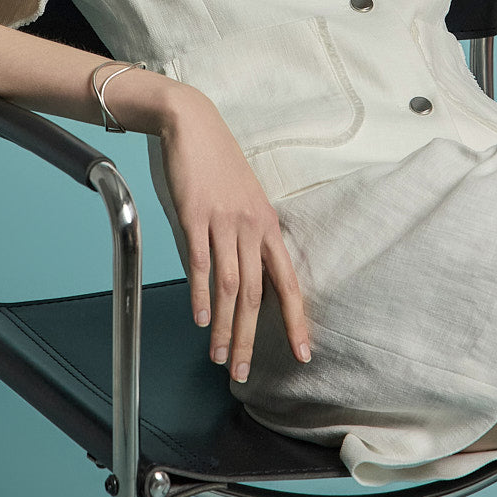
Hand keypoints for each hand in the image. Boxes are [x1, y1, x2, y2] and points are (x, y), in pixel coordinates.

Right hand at [158, 86, 311, 382]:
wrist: (192, 124)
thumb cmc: (217, 165)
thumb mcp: (243, 201)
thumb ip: (246, 238)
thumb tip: (242, 279)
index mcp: (268, 226)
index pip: (288, 282)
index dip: (296, 320)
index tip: (303, 354)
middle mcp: (252, 227)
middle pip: (256, 294)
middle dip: (251, 339)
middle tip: (244, 373)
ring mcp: (224, 221)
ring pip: (230, 285)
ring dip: (225, 326)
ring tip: (219, 357)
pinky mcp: (195, 214)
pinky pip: (201, 261)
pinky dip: (200, 293)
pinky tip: (200, 319)